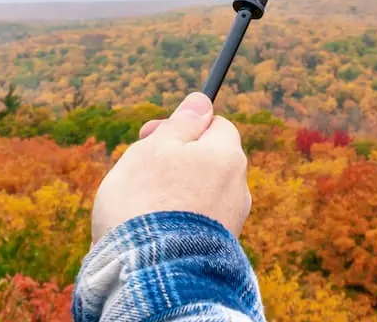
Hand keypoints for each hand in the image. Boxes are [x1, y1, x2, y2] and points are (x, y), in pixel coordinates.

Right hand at [90, 92, 251, 242]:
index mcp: (227, 156)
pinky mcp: (218, 249)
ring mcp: (231, 221)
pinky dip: (176, 218)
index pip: (215, 124)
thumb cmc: (146, 201)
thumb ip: (180, 123)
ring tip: (140, 204)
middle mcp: (238, 188)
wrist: (151, 275)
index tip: (147, 134)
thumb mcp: (156, 147)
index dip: (180, 125)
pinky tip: (151, 228)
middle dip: (175, 158)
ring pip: (199, 190)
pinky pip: (196, 220)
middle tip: (139, 168)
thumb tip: (201, 101)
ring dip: (174, 190)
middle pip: (207, 158)